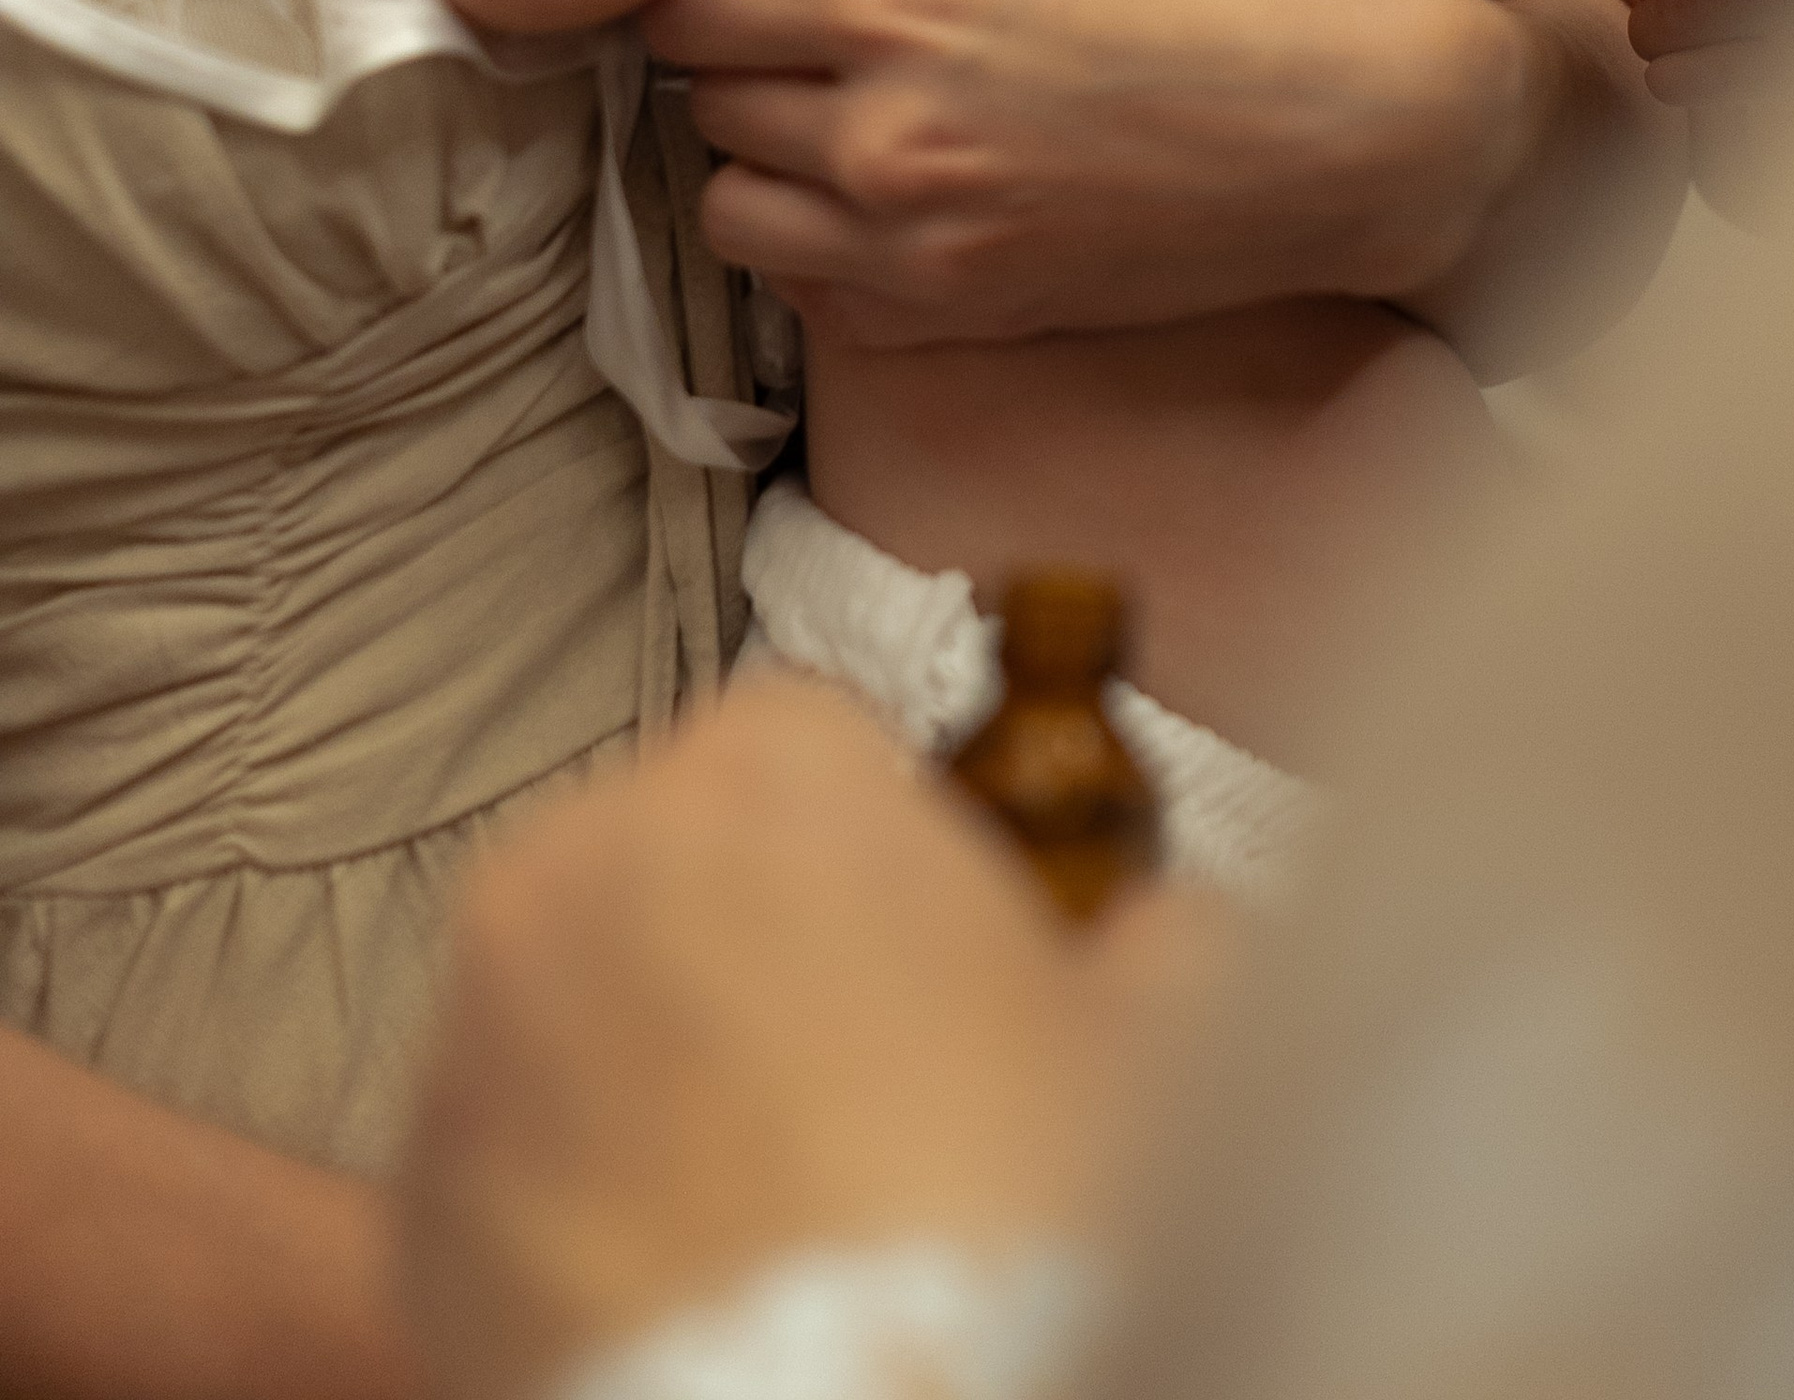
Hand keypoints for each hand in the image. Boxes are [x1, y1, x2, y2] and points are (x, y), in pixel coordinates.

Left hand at [401, 683, 1225, 1399]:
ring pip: (563, 1004)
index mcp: (766, 782)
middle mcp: (583, 869)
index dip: (878, 836)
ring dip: (638, 1064)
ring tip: (754, 1200)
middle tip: (852, 1079)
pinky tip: (647, 1269)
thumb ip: (1161, 944)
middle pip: (664, 857)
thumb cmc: (1017, 1222)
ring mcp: (472, 1038)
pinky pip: (479, 1164)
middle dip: (743, 940)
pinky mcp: (413, 1212)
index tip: (928, 935)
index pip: (807, 737)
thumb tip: (1159, 944)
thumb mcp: (1167, 1050)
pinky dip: (542, 1199)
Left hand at [646, 0, 1534, 346]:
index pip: (685, 5)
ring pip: (730, 211)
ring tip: (826, 131)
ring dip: (761, 168)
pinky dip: (821, 256)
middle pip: (701, 105)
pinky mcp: (960, 315)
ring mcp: (915, 238)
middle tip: (785, 47)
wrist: (1354, 127)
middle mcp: (880, 126)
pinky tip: (883, 210)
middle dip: (732, 74)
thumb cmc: (1225, 1)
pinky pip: (811, 297)